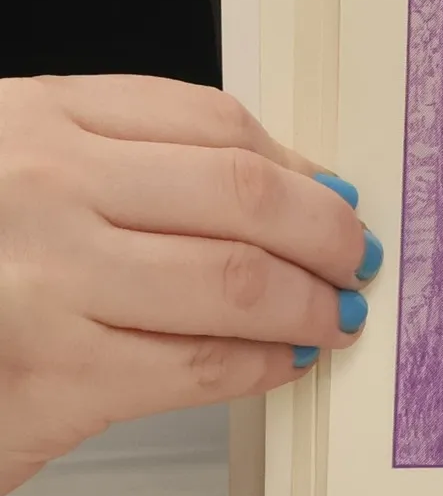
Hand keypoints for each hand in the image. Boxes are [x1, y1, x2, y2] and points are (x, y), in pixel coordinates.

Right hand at [0, 76, 378, 495]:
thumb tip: (288, 183)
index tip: (333, 191)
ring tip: (334, 312)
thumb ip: (130, 163)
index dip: (294, 162)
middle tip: (356, 255)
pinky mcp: (52, 376)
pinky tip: (283, 360)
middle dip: (325, 230)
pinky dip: (263, 363)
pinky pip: (198, 363)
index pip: (209, 119)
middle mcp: (40, 189)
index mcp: (33, 121)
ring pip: (235, 279)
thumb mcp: (18, 176)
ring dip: (310, 301)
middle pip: (242, 192)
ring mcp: (44, 282)